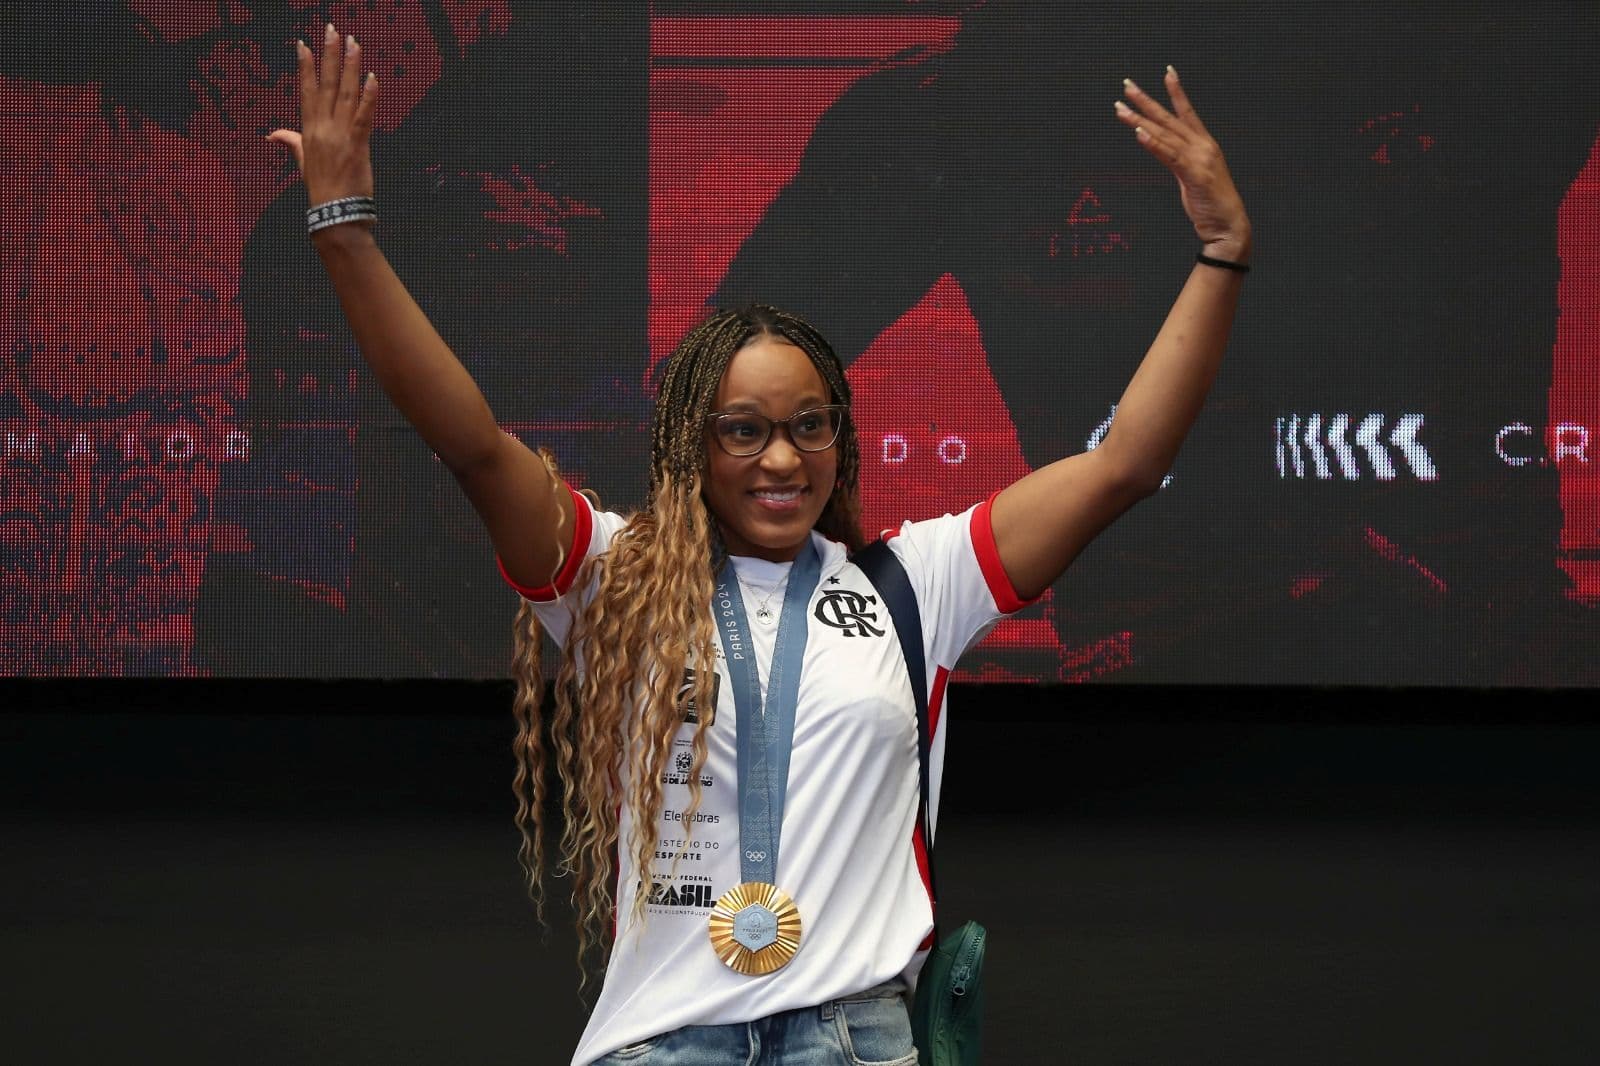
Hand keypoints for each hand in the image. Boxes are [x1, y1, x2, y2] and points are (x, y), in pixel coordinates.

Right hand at [266, 24, 378, 215]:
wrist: (333, 213)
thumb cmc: (320, 189)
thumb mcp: (301, 162)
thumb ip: (290, 142)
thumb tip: (271, 134)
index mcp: (308, 130)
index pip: (307, 91)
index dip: (306, 67)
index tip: (304, 44)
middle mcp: (322, 128)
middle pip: (327, 84)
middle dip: (330, 55)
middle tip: (333, 30)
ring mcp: (340, 135)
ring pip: (346, 94)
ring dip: (351, 66)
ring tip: (354, 43)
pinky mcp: (358, 144)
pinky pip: (364, 116)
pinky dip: (369, 97)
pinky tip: (373, 78)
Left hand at [1115, 67, 1250, 262]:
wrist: (1228, 226)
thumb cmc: (1212, 204)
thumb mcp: (1194, 177)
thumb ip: (1180, 162)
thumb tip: (1165, 153)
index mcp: (1205, 144)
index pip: (1188, 112)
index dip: (1177, 91)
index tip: (1167, 71)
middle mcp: (1203, 146)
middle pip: (1169, 118)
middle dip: (1146, 100)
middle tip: (1126, 85)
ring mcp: (1199, 158)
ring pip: (1164, 133)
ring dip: (1140, 119)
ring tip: (1120, 107)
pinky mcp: (1193, 174)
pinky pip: (1168, 155)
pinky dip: (1152, 143)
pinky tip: (1138, 132)